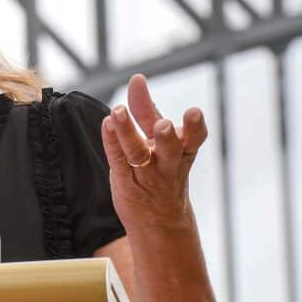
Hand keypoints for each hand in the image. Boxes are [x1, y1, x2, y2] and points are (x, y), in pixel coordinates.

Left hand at [100, 74, 207, 230]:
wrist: (159, 221)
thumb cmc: (160, 170)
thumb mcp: (160, 140)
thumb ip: (147, 110)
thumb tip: (137, 79)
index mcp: (184, 151)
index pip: (194, 138)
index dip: (194, 125)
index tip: (194, 111)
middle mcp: (168, 163)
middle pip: (170, 149)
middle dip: (168, 137)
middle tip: (164, 124)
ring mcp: (147, 174)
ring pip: (138, 154)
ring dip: (128, 133)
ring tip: (118, 113)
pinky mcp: (126, 180)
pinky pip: (118, 160)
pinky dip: (112, 141)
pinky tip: (107, 124)